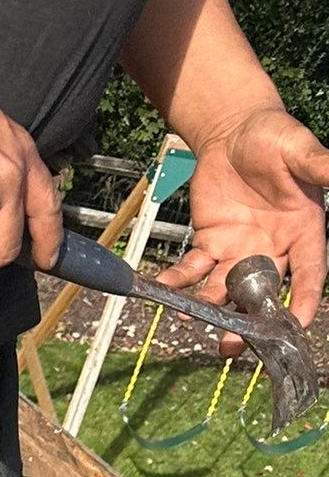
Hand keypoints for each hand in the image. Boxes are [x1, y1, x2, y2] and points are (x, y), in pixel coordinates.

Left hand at [158, 105, 328, 328]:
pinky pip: (194, 268)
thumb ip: (318, 164)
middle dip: (249, 320)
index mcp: (303, 230)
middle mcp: (273, 248)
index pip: (310, 272)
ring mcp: (239, 250)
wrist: (236, 132)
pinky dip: (178, 280)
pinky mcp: (210, 243)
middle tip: (234, 344)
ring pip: (226, 288)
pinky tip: (163, 288)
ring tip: (191, 322)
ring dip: (209, 308)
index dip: (304, 299)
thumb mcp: (298, 149)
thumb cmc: (274, 138)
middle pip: (264, 292)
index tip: (297, 325)